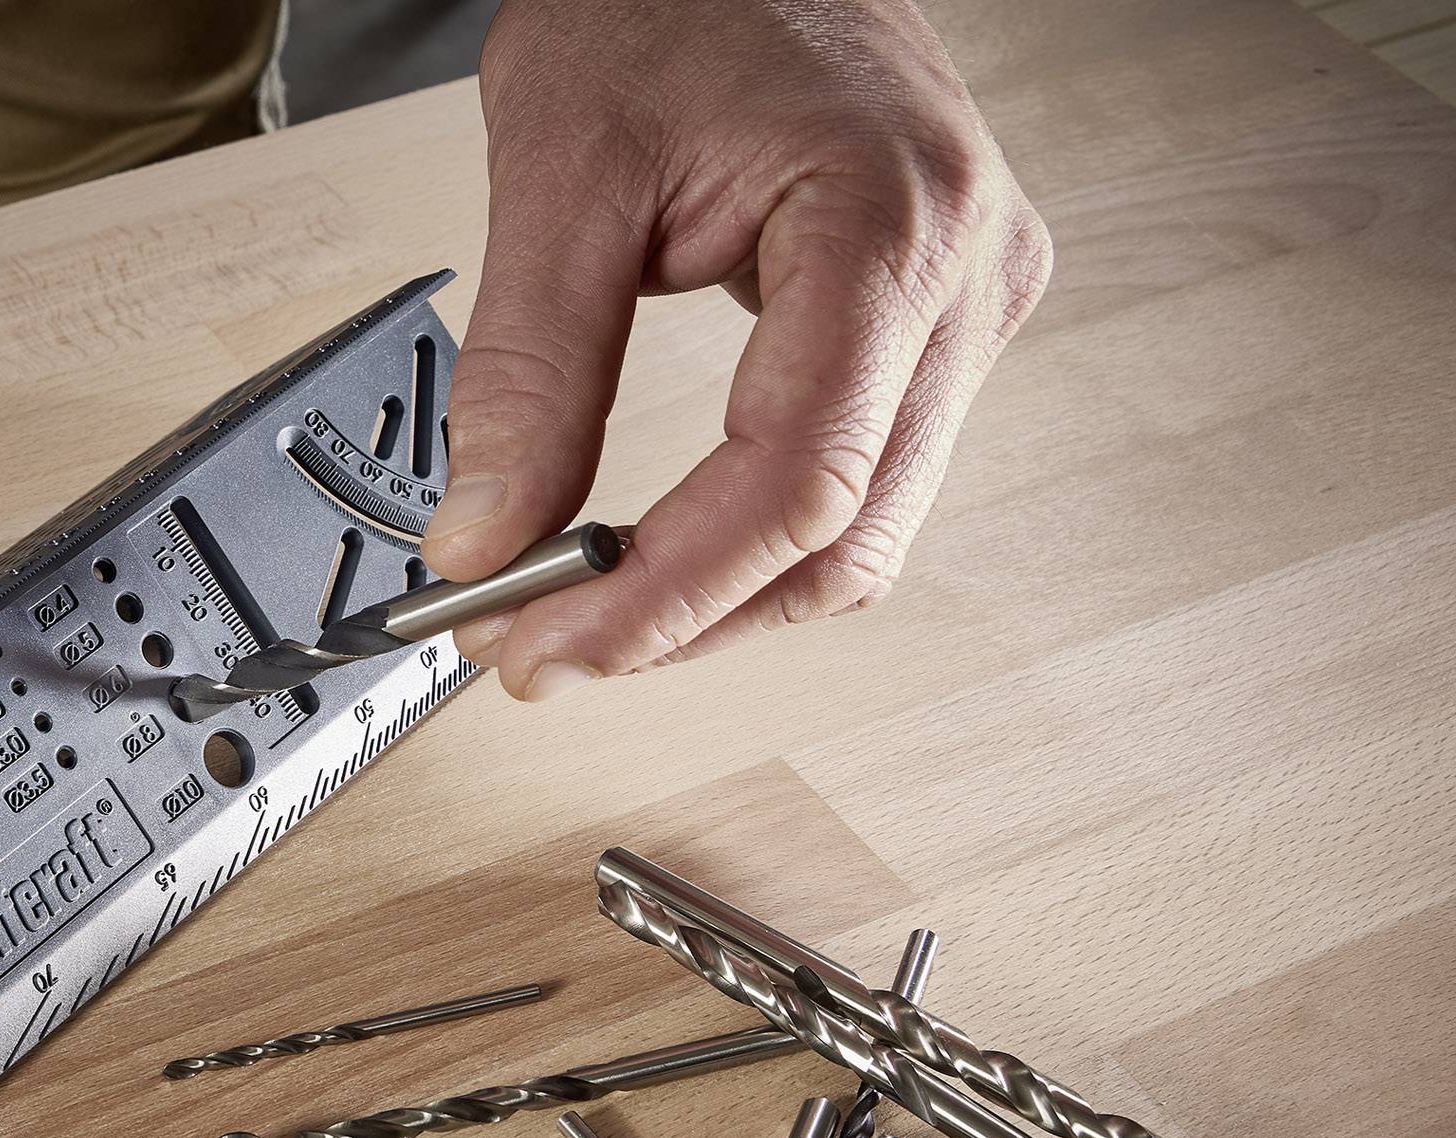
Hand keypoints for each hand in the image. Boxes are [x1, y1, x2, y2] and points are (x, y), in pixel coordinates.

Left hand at [424, 0, 1051, 698]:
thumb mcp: (562, 166)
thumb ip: (528, 368)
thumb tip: (483, 540)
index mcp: (895, 223)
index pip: (795, 481)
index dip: (663, 594)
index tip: (543, 648)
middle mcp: (969, 280)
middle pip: (839, 538)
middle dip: (678, 619)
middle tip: (533, 653)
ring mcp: (972, 308)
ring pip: (861, 537)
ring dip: (718, 601)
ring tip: (578, 611)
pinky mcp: (941, 326)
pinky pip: (861, 483)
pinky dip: (752, 544)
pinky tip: (659, 555)